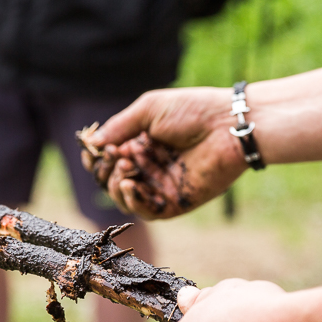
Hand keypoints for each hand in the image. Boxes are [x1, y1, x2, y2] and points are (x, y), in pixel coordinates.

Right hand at [81, 87, 248, 218]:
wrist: (228, 126)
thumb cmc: (193, 111)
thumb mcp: (149, 110)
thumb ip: (119, 127)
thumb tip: (93, 144)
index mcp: (143, 144)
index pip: (109, 159)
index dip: (97, 158)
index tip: (92, 151)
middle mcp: (151, 166)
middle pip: (112, 181)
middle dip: (106, 171)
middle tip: (116, 158)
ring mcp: (162, 186)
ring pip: (125, 199)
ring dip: (116, 185)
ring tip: (125, 168)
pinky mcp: (177, 203)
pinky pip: (147, 211)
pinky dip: (133, 201)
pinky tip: (130, 185)